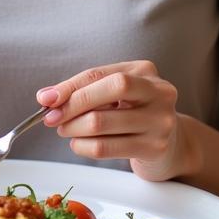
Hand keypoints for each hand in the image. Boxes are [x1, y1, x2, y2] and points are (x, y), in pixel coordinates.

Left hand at [36, 61, 186, 181]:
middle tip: (52, 118)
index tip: (46, 99)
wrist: (172, 145)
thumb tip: (47, 97)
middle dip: (73, 105)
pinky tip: (79, 144)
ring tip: (66, 131)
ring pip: (102, 122)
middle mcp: (159, 92)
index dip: (70, 86)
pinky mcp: (154, 147)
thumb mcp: (115, 95)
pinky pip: (106, 148)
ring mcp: (160, 120)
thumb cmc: (135, 114)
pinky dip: (83, 147)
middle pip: (110, 90)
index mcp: (145, 71)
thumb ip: (84, 91)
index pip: (100, 74)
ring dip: (74, 128)